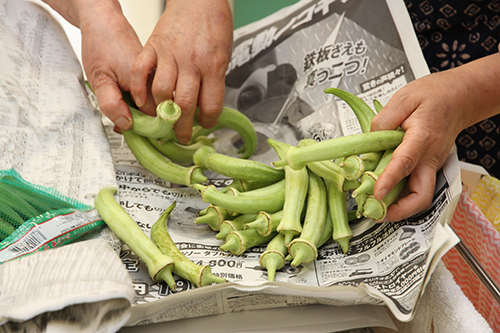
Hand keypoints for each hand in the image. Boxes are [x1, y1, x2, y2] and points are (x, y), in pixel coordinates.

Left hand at [79, 1, 154, 131]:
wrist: (105, 23)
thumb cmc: (102, 45)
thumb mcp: (100, 79)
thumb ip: (112, 104)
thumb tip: (126, 125)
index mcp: (148, 85)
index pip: (156, 121)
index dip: (145, 132)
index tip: (135, 137)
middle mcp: (157, 82)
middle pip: (159, 117)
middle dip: (143, 125)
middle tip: (124, 124)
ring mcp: (157, 80)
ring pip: (155, 108)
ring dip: (140, 115)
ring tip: (124, 112)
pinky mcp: (153, 78)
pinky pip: (151, 99)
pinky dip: (139, 104)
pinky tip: (128, 102)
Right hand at [130, 0, 232, 142]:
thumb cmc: (213, 25)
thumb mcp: (224, 56)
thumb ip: (214, 81)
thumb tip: (206, 106)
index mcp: (213, 66)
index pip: (211, 105)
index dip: (208, 121)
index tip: (204, 125)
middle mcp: (191, 63)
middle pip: (184, 105)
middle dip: (182, 127)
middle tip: (181, 135)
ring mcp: (170, 55)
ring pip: (161, 93)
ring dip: (161, 113)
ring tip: (164, 121)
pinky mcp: (153, 47)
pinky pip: (140, 72)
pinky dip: (138, 89)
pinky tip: (142, 100)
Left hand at [370, 70, 469, 220]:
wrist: (458, 97)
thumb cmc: (433, 96)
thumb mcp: (404, 98)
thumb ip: (383, 120)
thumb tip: (369, 141)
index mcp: (422, 138)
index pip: (405, 163)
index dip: (389, 180)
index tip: (376, 193)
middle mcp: (430, 157)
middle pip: (421, 195)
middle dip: (399, 210)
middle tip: (376, 214)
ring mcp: (431, 165)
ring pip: (420, 195)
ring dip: (399, 207)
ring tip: (375, 208)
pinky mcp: (428, 167)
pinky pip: (416, 187)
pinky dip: (401, 196)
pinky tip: (384, 195)